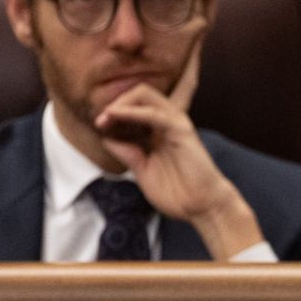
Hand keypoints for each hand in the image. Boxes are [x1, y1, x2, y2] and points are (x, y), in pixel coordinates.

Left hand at [95, 37, 264, 259]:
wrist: (201, 208)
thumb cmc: (177, 192)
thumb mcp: (142, 171)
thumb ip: (128, 153)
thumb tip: (108, 137)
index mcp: (158, 131)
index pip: (136, 106)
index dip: (114, 111)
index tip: (98, 126)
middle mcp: (167, 122)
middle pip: (139, 92)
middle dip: (116, 101)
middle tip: (100, 119)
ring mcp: (176, 123)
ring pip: (145, 94)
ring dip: (121, 102)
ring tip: (105, 117)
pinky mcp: (182, 130)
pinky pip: (155, 113)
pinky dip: (133, 111)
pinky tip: (117, 115)